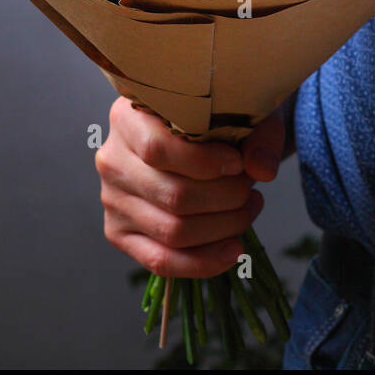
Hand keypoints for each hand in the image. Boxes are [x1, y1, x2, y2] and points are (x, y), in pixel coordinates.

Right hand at [95, 96, 283, 277]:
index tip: (239, 164)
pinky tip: (234, 249)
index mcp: (129, 117)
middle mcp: (112, 160)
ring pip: (172, 231)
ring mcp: (112, 201)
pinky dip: (203, 262)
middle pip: (173, 196)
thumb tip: (263, 171)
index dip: (205, 163)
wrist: (200, 133)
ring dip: (223, 227)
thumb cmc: (218, 118)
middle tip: (250, 189)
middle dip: (226, 198)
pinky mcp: (119, 233)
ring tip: (249, 208)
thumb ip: (258, 136)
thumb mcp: (242, 111)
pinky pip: (160, 260)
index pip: (158, 149)